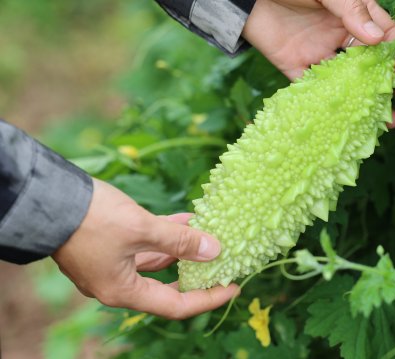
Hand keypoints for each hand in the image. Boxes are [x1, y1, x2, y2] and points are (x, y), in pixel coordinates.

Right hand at [52, 179, 237, 319]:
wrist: (46, 198)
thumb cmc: (91, 218)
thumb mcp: (140, 229)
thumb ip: (179, 241)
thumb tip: (213, 250)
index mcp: (122, 290)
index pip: (175, 305)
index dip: (208, 298)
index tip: (234, 287)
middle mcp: (117, 284)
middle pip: (167, 285)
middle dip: (197, 272)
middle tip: (224, 262)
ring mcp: (111, 265)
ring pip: (157, 262)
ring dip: (182, 248)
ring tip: (210, 233)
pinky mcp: (107, 246)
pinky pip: (144, 246)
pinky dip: (166, 235)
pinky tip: (186, 219)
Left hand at [242, 0, 394, 126]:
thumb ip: (351, 10)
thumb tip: (375, 38)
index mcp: (353, 15)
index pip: (385, 35)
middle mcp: (341, 36)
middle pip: (373, 63)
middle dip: (392, 80)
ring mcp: (320, 54)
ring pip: (350, 82)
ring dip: (369, 100)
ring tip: (386, 119)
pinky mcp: (297, 69)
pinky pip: (316, 91)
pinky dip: (332, 106)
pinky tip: (347, 120)